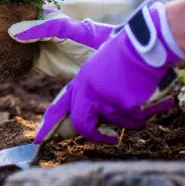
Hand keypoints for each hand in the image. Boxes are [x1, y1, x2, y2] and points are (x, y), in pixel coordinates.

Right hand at [9, 9, 113, 78]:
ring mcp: (33, 45)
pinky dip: (8, 60)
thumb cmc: (81, 37)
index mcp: (39, 15)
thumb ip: (37, 29)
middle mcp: (33, 29)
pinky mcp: (35, 62)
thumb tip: (11, 32)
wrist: (95, 61)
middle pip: (11, 27)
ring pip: (12, 44)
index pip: (17, 10)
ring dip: (0, 45)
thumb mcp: (59, 28)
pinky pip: (17, 60)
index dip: (3, 10)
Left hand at [33, 0, 184, 143]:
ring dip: (128, 117)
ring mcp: (105, 99)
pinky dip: (141, 114)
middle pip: (82, 124)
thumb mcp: (99, 66)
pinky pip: (133, 119)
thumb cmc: (125, 53)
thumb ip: (92, 87)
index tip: (39, 139)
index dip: (49, 124)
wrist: (143, 46)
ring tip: (137, 97)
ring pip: (116, 123)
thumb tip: (93, 113)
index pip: (60, 106)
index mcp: (81, 81)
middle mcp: (88, 91)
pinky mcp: (123, 104)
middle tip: (110, 137)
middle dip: (96, 135)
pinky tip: (145, 97)